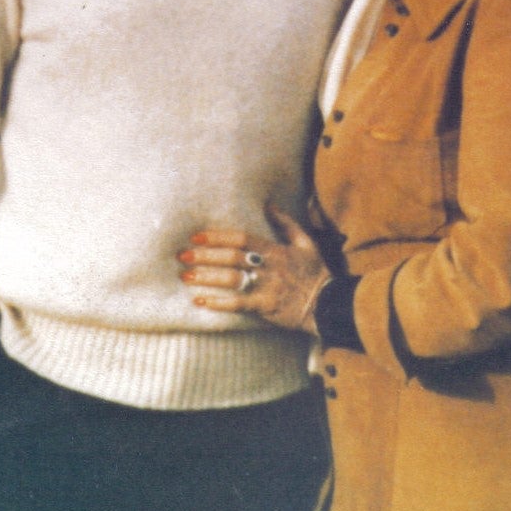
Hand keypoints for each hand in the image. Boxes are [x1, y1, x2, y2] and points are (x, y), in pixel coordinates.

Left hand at [179, 204, 329, 335]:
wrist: (327, 304)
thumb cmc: (315, 272)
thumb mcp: (305, 242)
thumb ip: (286, 223)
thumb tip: (268, 204)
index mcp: (275, 250)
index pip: (242, 239)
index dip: (218, 237)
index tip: (197, 236)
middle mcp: (268, 266)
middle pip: (231, 258)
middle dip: (205, 256)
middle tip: (183, 255)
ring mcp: (266, 287)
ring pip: (231, 280)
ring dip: (207, 277)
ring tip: (186, 276)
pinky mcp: (265, 307)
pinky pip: (238, 304)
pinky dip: (218, 303)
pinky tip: (201, 301)